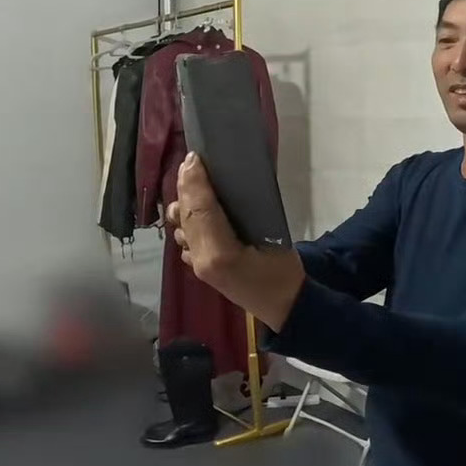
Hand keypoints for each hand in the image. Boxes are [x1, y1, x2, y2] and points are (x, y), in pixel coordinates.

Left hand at [167, 153, 305, 329]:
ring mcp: (196, 266)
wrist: (284, 307)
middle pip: (186, 216)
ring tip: (194, 181)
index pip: (200, 209)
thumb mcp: (271, 237)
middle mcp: (200, 259)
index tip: (194, 158)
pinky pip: (186, 238)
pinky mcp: (199, 268)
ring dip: (184, 203)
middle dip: (186, 187)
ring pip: (181, 227)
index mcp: (219, 253)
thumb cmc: (283, 272)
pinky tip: (198, 208)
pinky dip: (188, 220)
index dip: (195, 182)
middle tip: (191, 162)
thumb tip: (229, 185)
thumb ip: (245, 213)